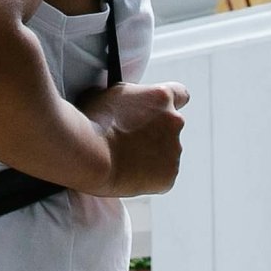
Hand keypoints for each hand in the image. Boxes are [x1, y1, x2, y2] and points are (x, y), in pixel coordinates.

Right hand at [82, 81, 190, 196]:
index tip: (159, 110)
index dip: (168, 103)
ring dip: (152, 155)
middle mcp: (174, 121)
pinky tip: (129, 174)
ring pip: (166, 153)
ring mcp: (174, 150)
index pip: (180, 94)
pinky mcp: (169, 176)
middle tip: (132, 139)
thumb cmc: (93, 122)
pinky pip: (162, 176)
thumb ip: (127, 96)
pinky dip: (149, 177)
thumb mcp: (108, 93)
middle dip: (156, 132)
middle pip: (171, 126)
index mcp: (162, 96)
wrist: (90, 154)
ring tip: (124, 159)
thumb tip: (123, 102)